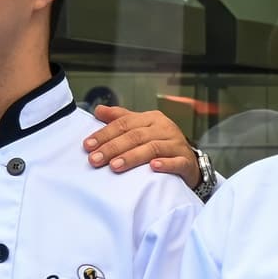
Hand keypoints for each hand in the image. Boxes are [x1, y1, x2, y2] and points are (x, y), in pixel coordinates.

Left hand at [84, 105, 201, 191]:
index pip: (124, 124)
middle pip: (135, 136)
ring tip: (114, 166)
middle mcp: (164, 128)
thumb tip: (98, 110)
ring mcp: (176, 144)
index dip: (104, 134)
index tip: (88, 146)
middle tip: (95, 159)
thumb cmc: (161, 143)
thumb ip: (121, 119)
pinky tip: (153, 168)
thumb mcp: (141, 128)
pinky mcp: (186, 161)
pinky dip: (165, 164)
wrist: (189, 161)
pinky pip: (176, 162)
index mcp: (151, 118)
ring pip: (153, 148)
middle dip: (113, 148)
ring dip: (132, 157)